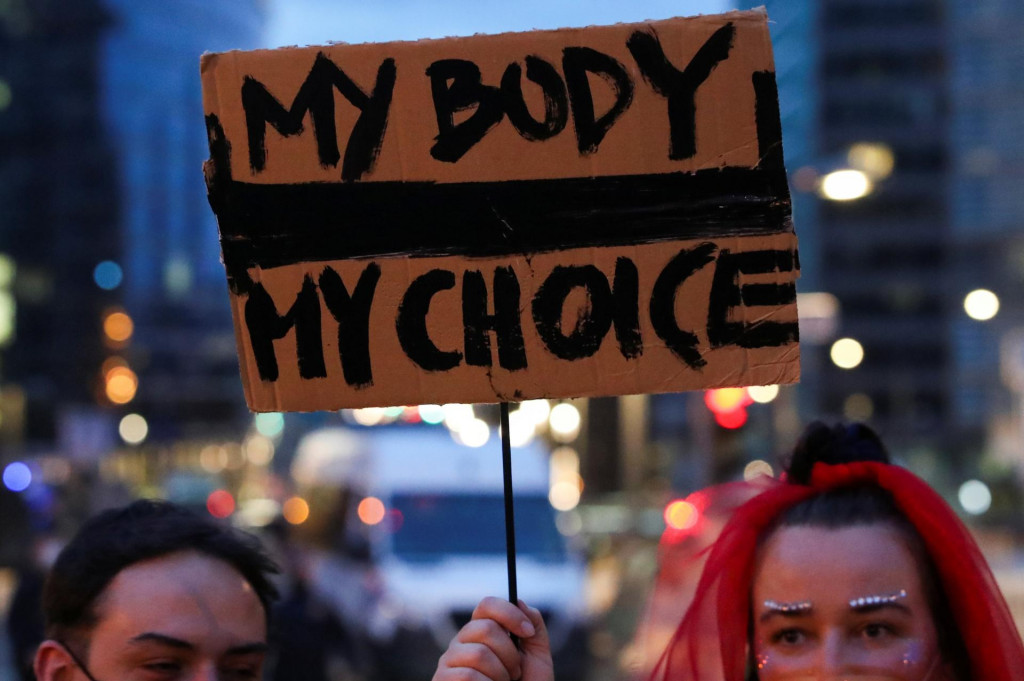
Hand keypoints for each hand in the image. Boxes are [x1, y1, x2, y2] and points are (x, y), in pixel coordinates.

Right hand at [433, 596, 553, 680]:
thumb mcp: (537, 659)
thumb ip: (534, 628)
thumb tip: (518, 600)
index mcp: (482, 632)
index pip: (487, 604)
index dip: (509, 614)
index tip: (527, 633)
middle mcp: (462, 643)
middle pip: (485, 628)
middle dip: (510, 654)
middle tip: (514, 674)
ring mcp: (449, 663)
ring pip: (479, 654)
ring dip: (501, 675)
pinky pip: (468, 676)